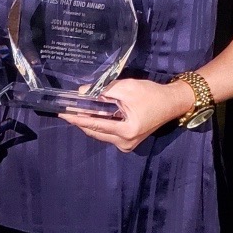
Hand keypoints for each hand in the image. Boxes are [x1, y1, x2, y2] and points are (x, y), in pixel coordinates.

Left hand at [59, 78, 186, 152]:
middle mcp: (125, 142)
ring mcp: (127, 144)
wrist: (171, 102)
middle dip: (79, 121)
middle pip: (95, 132)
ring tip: (73, 112)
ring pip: (101, 134)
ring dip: (88, 123)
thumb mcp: (126, 88)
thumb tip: (81, 92)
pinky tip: (89, 115)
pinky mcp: (128, 141)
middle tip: (64, 110)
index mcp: (126, 131)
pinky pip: (108, 134)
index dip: (77, 118)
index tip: (62, 113)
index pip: (95, 125)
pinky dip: (98, 125)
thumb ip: (103, 90)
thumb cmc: (150, 94)